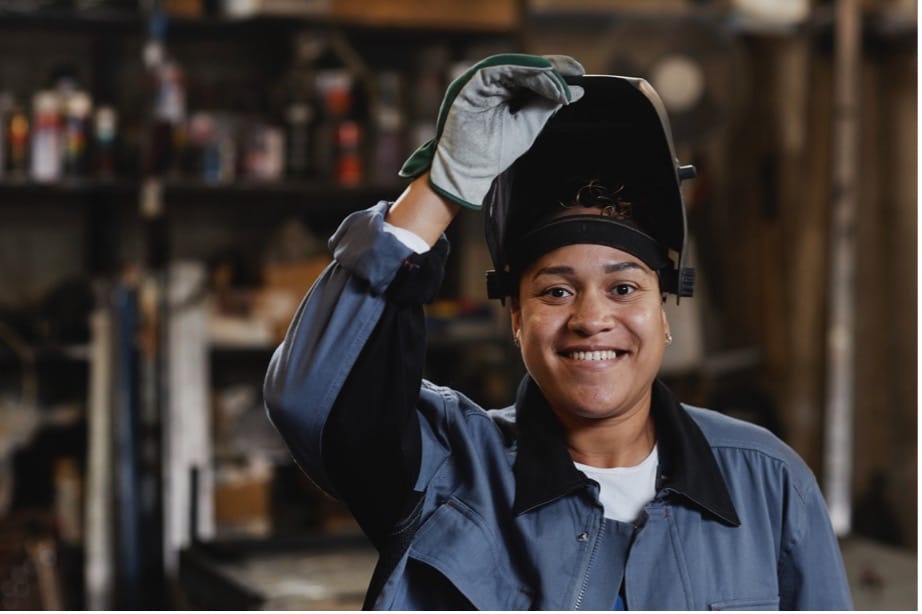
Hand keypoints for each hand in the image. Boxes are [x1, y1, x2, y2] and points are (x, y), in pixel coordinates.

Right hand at [399, 54, 584, 209]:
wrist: (468, 173)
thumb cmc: (492, 153)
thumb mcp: (528, 127)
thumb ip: (547, 107)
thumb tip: (576, 91)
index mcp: (504, 93)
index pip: (532, 76)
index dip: (556, 73)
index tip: (580, 73)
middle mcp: (492, 84)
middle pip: (525, 67)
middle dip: (552, 69)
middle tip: (575, 73)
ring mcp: (480, 83)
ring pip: (514, 66)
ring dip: (539, 71)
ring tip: (561, 80)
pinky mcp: (469, 85)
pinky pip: (496, 69)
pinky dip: (520, 69)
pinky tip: (541, 75)